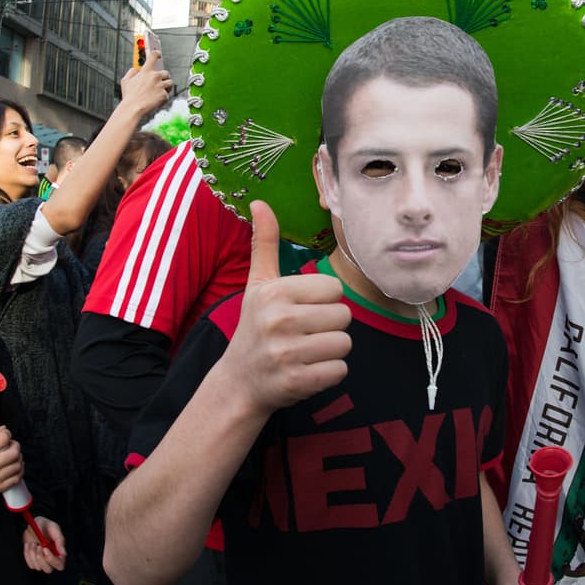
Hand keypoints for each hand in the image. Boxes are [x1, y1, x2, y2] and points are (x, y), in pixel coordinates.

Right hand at [0, 426, 23, 499]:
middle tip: (10, 446)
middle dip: (15, 446)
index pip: (5, 437)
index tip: (4, 435)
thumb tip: (1, 430)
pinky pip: (16, 478)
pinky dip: (18, 472)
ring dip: (17, 459)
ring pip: (18, 464)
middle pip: (15, 451)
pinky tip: (12, 468)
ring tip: (11, 458)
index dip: (6, 434)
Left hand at [23, 516, 66, 572]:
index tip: (46, 549)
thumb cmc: (45, 525)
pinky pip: (30, 564)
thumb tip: (64, 553)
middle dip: (41, 559)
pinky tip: (29, 545)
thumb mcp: (54, 529)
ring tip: (33, 543)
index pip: (60, 565)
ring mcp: (41, 560)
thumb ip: (60, 541)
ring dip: (33, 554)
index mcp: (59, 551)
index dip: (52, 560)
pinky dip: (27, 554)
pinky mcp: (33, 559)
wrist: (32, 524)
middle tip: (39, 546)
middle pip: (48, 569)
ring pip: (38, 567)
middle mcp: (51, 557)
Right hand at [117, 51, 172, 116]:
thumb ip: (132, 72)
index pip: (153, 56)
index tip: (158, 54)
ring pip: (170, 82)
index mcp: (145, 71)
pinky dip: (163, 97)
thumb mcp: (125, 80)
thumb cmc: (129, 96)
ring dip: (166, 86)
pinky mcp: (164, 95)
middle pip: (166, 72)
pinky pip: (167, 94)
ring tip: (160, 90)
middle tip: (160, 81)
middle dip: (164, 77)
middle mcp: (155, 76)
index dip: (157, 54)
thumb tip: (137, 70)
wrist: (133, 108)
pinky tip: (156, 100)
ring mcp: (161, 86)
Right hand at [220, 201, 350, 416]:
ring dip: (331, 350)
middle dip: (330, 326)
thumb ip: (263, 243)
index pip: (334, 288)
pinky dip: (329, 373)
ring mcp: (287, 353)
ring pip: (344, 344)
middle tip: (305, 333)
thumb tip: (260, 202)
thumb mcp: (257, 284)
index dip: (324, 300)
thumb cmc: (255, 326)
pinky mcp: (297, 382)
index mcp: (274, 292)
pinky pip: (339, 370)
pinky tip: (308, 369)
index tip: (302, 309)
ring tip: (307, 351)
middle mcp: (279, 320)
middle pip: (344, 316)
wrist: (239, 381)